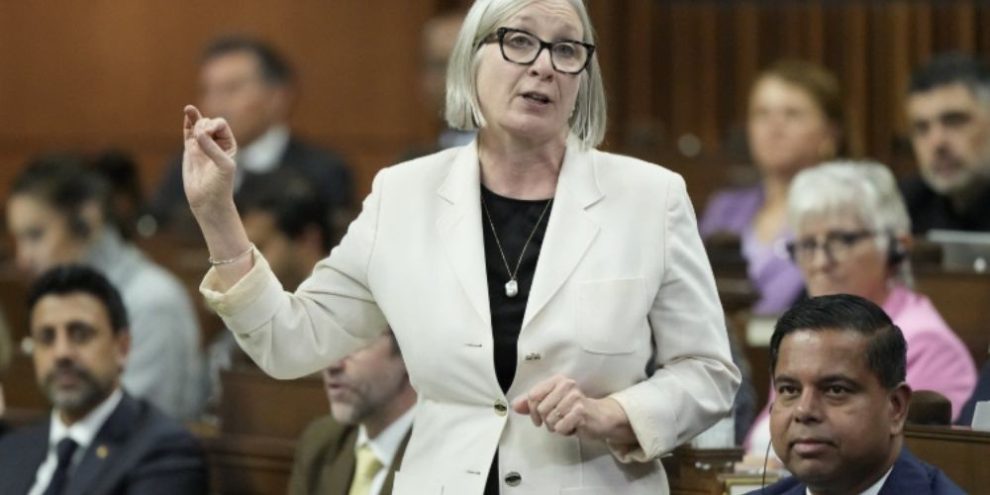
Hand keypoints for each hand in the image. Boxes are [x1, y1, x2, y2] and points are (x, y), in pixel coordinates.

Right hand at [181, 105, 237, 216]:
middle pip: (208, 123)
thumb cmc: (220, 185)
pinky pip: (188, 133)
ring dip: (195, 119)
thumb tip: (199, 133)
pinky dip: (187, 123)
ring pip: (198, 125)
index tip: (208, 132)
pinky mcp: (190, 150)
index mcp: (228, 144)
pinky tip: (188, 111)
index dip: (213, 124)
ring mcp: (202, 146)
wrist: (207, 201)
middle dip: (203, 124)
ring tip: (190, 110)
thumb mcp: (222, 166)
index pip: (221, 125)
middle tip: (200, 136)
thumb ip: (212, 149)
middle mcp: (216, 143)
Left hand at [512, 374, 636, 443]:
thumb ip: (532, 403)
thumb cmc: (574, 409)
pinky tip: (573, 426)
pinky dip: (565, 431)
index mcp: (557, 380)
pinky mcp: (581, 411)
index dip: (532, 411)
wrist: (600, 416)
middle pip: (540, 409)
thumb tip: (515, 405)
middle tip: (557, 420)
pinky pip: (560, 427)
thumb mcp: (552, 403)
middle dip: (546, 420)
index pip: (532, 396)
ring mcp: (574, 397)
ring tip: (566, 421)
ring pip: (550, 419)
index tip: (538, 418)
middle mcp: (566, 385)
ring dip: (556, 426)